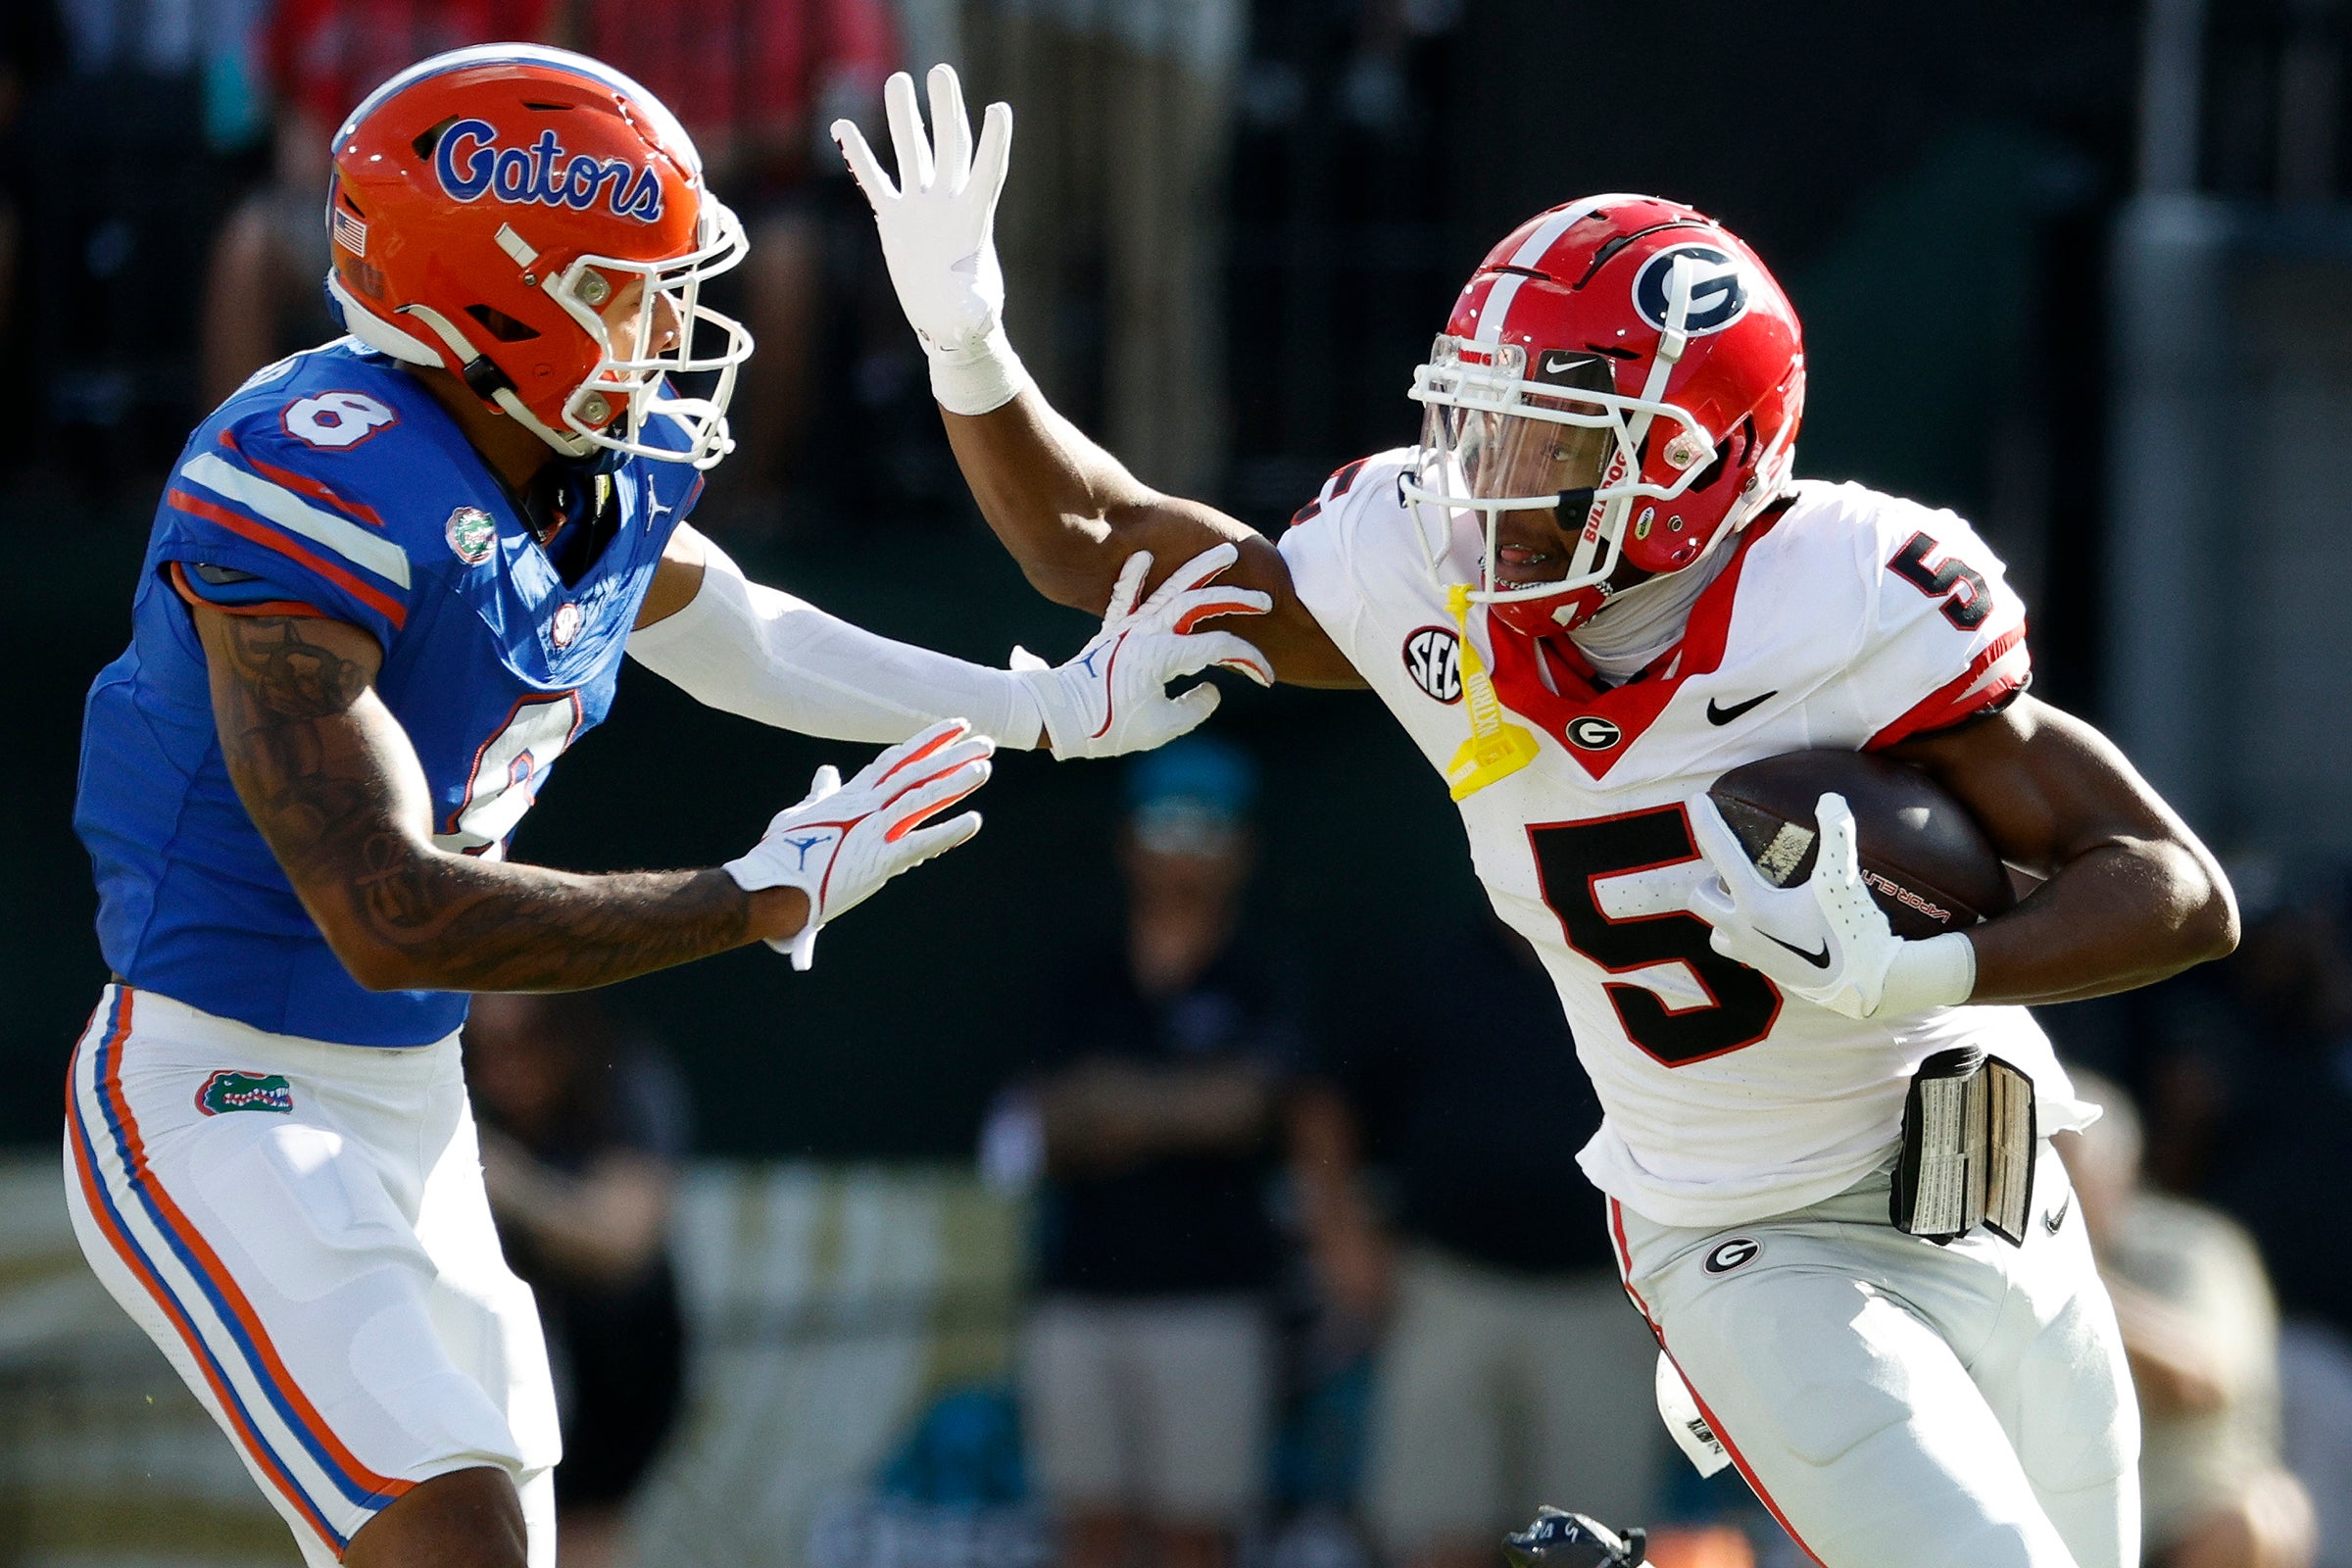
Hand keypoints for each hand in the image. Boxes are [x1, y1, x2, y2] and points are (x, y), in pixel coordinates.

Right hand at [725, 718, 992, 969]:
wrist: (771, 884)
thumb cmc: (781, 853)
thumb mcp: (801, 813)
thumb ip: (821, 792)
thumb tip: (826, 772)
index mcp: (851, 796)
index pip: (895, 760)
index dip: (926, 742)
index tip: (955, 727)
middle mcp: (865, 806)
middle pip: (916, 772)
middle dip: (951, 755)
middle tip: (985, 741)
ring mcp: (872, 829)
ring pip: (921, 797)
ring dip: (954, 781)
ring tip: (984, 766)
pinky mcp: (878, 858)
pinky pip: (920, 841)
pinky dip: (948, 832)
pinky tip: (974, 821)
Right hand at [833, 65, 1010, 364]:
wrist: (949, 322)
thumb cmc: (970, 318)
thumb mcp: (975, 313)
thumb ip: (972, 306)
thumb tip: (967, 315)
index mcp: (975, 220)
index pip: (986, 172)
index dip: (995, 142)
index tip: (1000, 109)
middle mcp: (949, 204)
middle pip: (950, 146)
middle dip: (945, 109)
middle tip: (941, 71)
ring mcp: (921, 207)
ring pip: (912, 152)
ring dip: (904, 118)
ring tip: (897, 81)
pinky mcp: (896, 218)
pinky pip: (875, 180)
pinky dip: (860, 155)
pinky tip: (842, 126)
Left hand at [1012, 543, 1272, 758]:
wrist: (1059, 716)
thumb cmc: (1108, 726)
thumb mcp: (1161, 728)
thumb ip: (1194, 707)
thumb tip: (1211, 689)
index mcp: (1165, 655)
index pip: (1220, 649)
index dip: (1250, 661)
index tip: (1266, 678)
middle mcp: (1149, 633)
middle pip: (1201, 605)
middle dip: (1237, 599)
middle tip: (1265, 599)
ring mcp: (1129, 627)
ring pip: (1171, 589)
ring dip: (1200, 569)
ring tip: (1225, 552)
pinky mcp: (1112, 630)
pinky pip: (1124, 597)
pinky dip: (1134, 578)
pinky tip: (1144, 558)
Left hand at [1685, 791, 1974, 1019]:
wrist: (1870, 983)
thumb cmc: (1854, 930)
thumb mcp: (1844, 879)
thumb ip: (1838, 835)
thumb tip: (1831, 798)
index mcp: (1755, 906)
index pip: (1721, 854)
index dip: (1706, 822)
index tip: (1696, 799)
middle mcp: (1743, 931)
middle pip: (1700, 899)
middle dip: (1711, 880)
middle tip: (1737, 868)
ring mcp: (1751, 955)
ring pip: (1714, 930)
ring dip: (1723, 911)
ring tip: (1749, 897)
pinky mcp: (1765, 971)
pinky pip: (1737, 949)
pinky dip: (1742, 932)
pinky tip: (1770, 923)